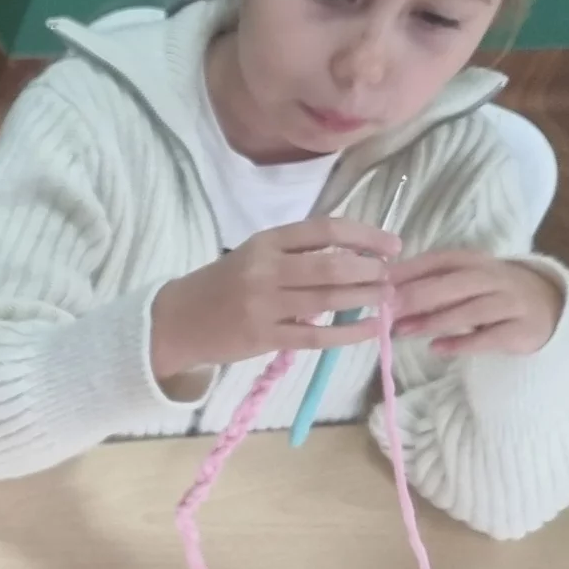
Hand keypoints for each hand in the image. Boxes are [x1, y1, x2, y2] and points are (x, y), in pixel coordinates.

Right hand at [149, 217, 403, 379]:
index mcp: (265, 242)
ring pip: (329, 299)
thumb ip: (296, 253)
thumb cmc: (221, 285)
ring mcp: (264, 305)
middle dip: (371, 271)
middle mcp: (265, 270)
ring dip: (367, 298)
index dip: (365, 236)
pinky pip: (317, 335)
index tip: (392, 245)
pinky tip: (372, 329)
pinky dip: (351, 333)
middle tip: (391, 277)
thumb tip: (356, 255)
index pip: (325, 230)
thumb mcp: (254, 256)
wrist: (176, 322)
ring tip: (388, 299)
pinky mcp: (264, 337)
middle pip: (332, 266)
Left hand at [389, 251, 561, 355]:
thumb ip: (428, 286)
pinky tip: (437, 349)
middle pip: (454, 284)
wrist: (545, 308)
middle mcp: (493, 277)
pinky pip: (490, 337)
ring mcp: (511, 302)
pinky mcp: (522, 329)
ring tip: (402, 331)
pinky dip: (462, 343)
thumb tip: (384, 295)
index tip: (378, 283)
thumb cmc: (488, 294)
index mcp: (473, 261)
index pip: (439, 260)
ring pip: (471, 309)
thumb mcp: (461, 283)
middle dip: (417, 296)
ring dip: (434, 320)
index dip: (409, 271)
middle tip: (387, 309)